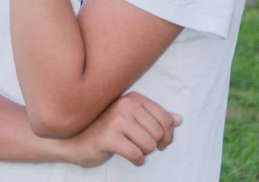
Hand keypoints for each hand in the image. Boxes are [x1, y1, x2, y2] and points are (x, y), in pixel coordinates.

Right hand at [66, 91, 181, 167]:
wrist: (78, 140)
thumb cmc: (109, 130)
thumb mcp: (134, 120)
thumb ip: (157, 118)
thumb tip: (179, 119)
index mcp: (134, 98)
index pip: (165, 118)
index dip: (168, 135)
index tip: (160, 143)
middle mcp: (126, 104)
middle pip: (158, 133)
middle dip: (153, 145)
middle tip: (141, 146)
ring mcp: (117, 119)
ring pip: (149, 144)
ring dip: (144, 153)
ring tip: (132, 148)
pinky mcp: (110, 136)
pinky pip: (136, 154)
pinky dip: (137, 160)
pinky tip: (129, 156)